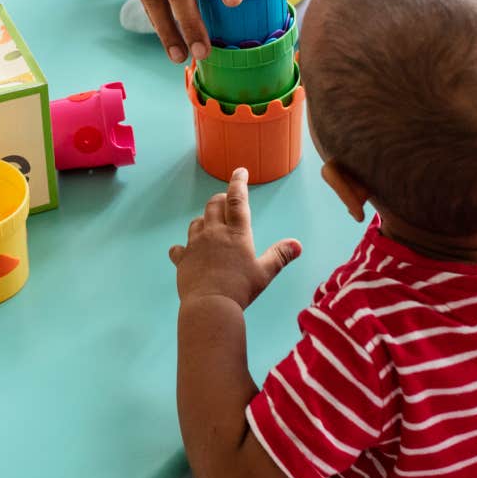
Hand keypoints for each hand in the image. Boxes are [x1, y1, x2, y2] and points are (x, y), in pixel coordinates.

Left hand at [169, 169, 300, 308]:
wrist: (210, 305)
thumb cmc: (240, 288)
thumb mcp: (265, 273)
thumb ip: (280, 256)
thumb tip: (297, 244)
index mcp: (236, 233)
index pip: (237, 199)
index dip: (238, 182)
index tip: (240, 171)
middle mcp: (214, 232)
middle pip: (214, 204)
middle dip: (221, 199)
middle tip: (226, 201)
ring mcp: (196, 244)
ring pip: (196, 222)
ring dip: (204, 220)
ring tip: (210, 226)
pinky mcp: (182, 259)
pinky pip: (178, 248)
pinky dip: (182, 248)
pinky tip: (184, 252)